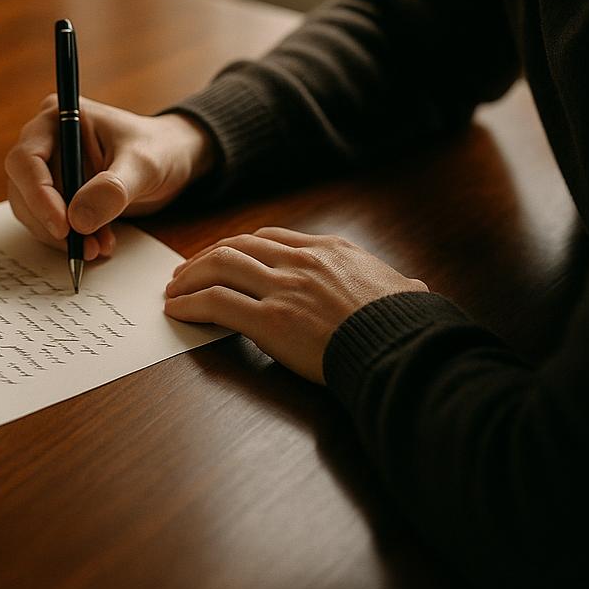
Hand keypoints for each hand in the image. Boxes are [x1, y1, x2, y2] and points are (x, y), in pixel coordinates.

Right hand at [5, 96, 215, 258]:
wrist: (173, 160)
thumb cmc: (159, 149)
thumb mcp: (143, 165)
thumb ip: (113, 189)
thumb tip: (78, 219)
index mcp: (59, 118)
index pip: (27, 158)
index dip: (38, 194)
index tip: (64, 226)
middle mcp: (47, 141)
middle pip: (24, 188)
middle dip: (53, 222)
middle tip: (84, 246)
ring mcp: (51, 168)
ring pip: (33, 210)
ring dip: (62, 236)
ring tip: (98, 246)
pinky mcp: (59, 192)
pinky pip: (50, 221)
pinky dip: (71, 238)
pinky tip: (99, 242)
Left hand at [164, 227, 428, 383]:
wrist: (405, 350)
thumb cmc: (408, 327)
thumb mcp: (405, 292)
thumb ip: (400, 285)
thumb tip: (415, 287)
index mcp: (329, 250)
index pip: (269, 238)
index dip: (238, 247)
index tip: (222, 257)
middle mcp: (301, 261)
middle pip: (237, 247)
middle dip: (204, 258)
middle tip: (184, 273)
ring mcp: (284, 288)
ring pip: (220, 267)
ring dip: (189, 277)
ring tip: (173, 291)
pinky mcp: (270, 320)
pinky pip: (217, 302)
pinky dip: (190, 304)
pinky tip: (178, 311)